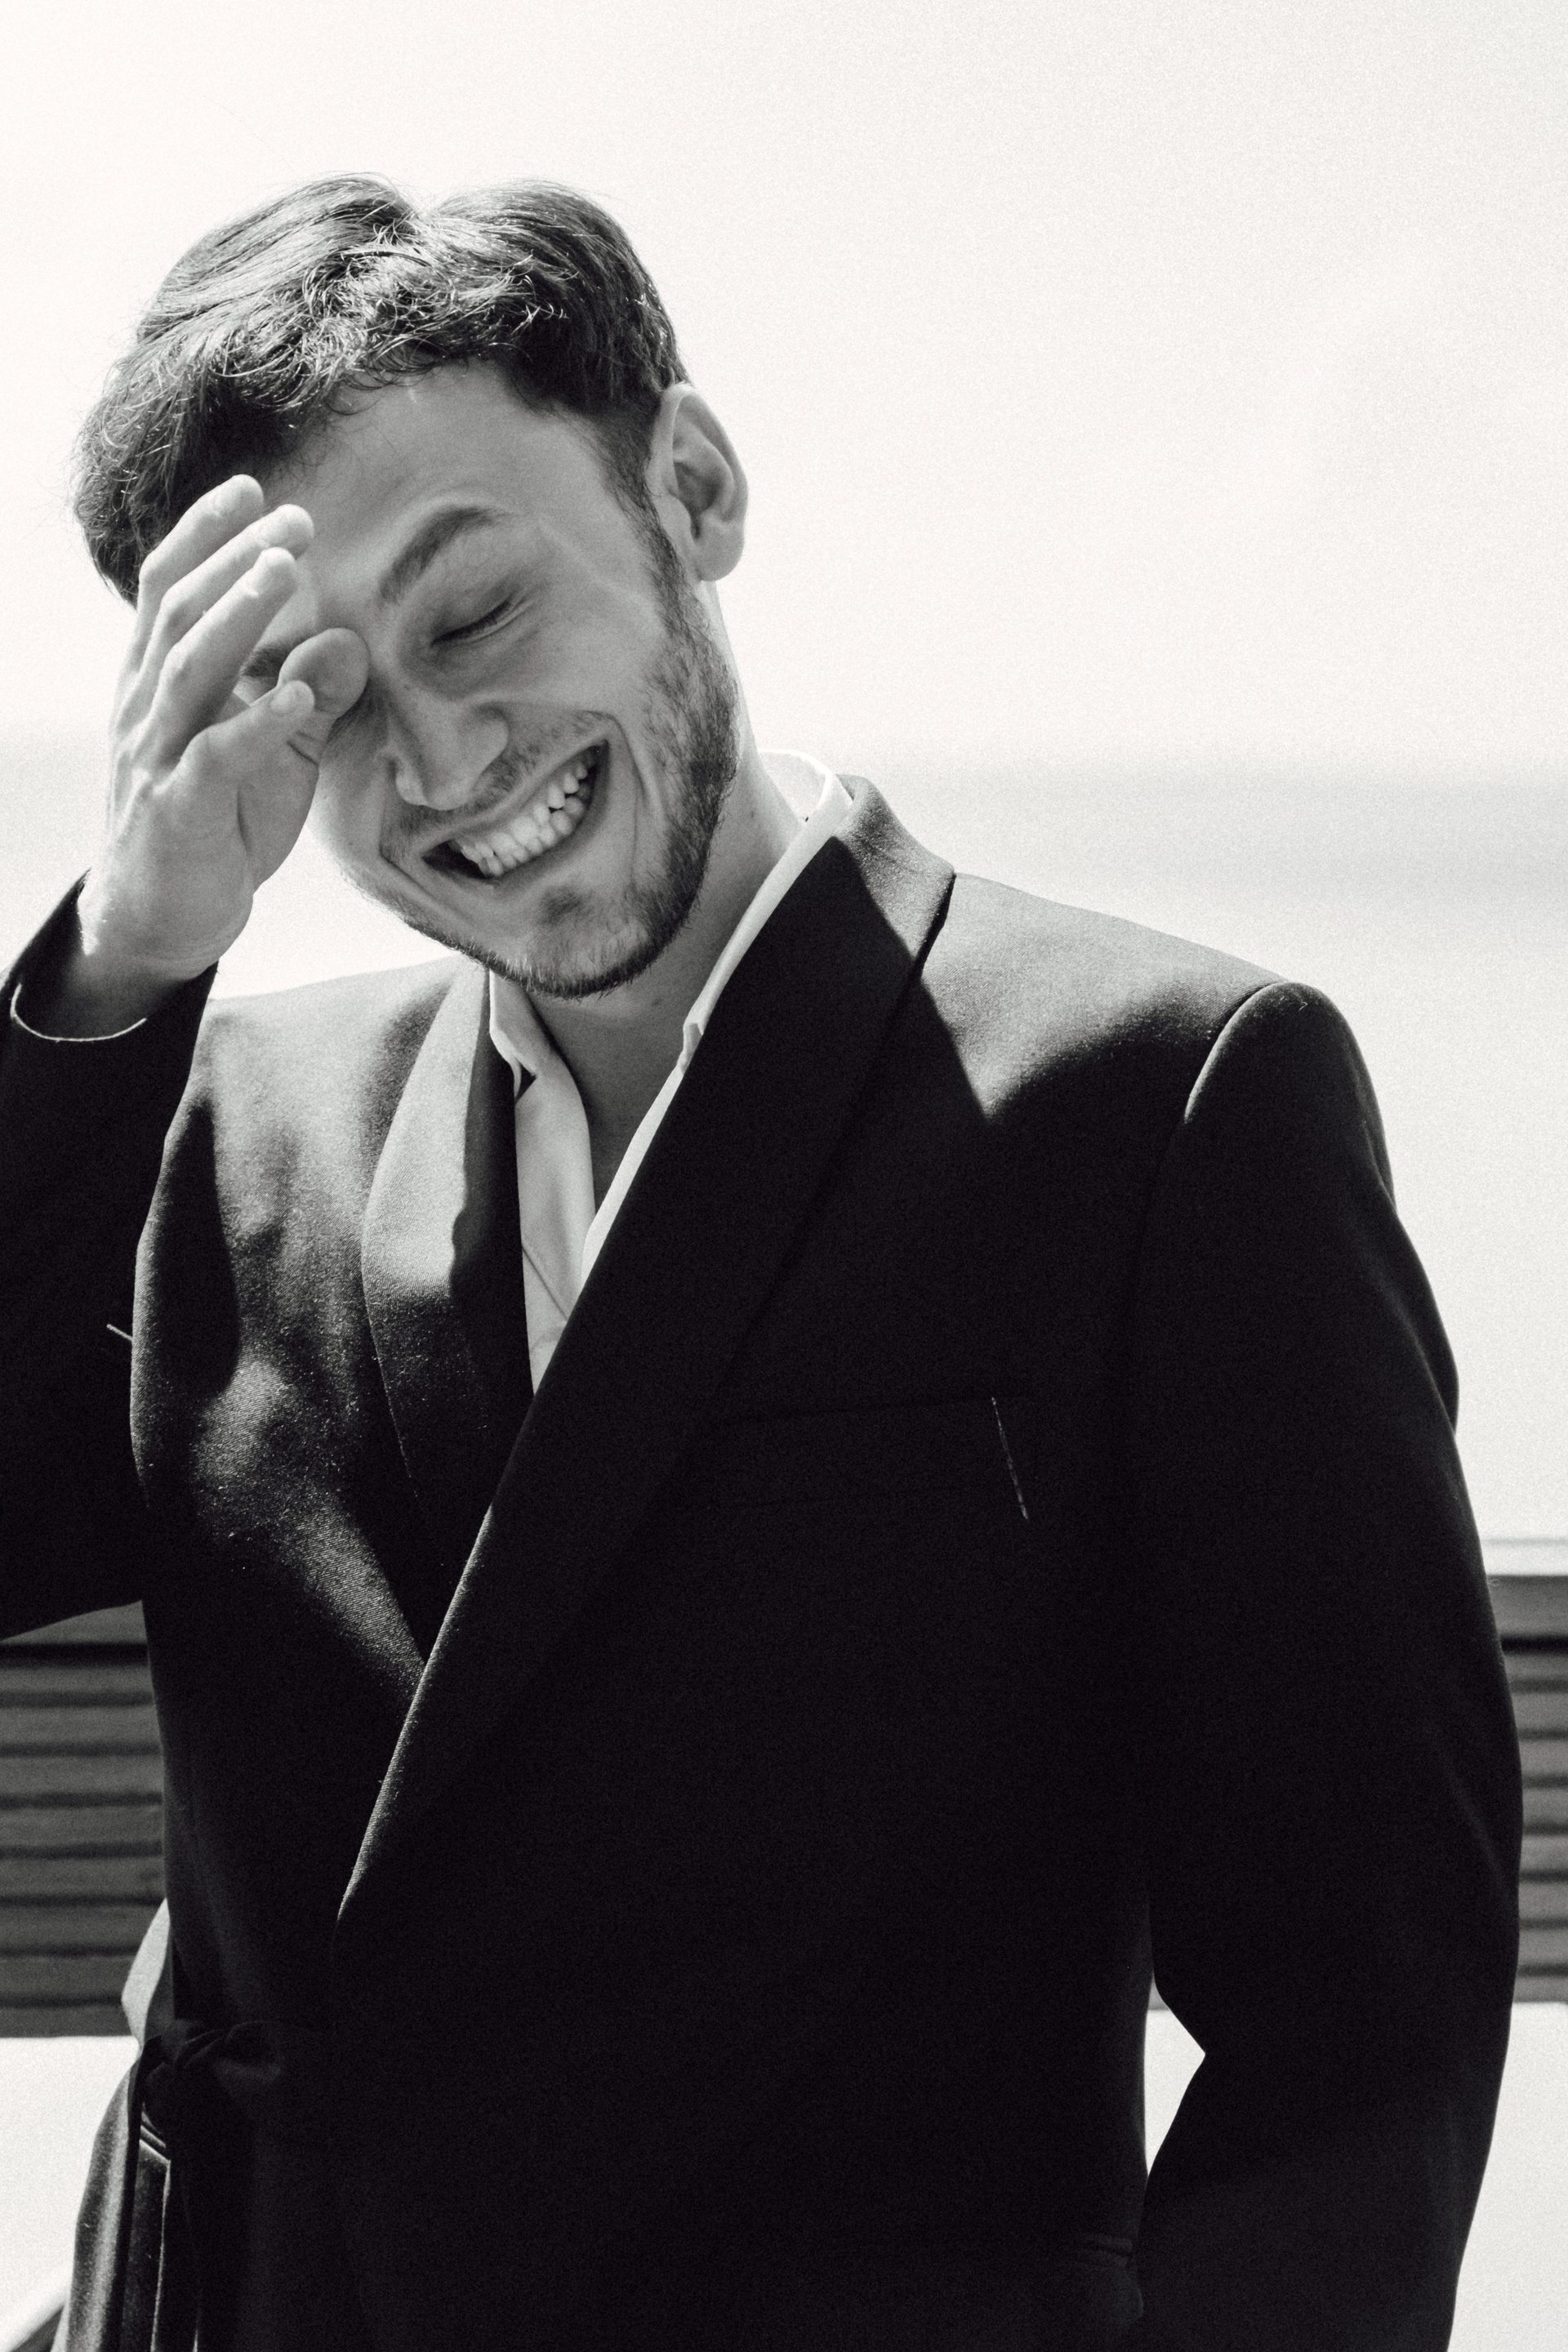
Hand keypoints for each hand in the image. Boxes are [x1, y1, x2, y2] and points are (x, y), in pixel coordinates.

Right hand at [46, 477, 367, 1033]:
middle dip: (235, 560)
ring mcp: (156, 757)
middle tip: (293, 518)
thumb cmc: (215, 823)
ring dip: (238, 617)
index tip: (254, 488)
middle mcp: (146, 707)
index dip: (206, 535)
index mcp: (157, 681)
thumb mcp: (273, 755)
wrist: (160, 917)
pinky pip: (213, 759)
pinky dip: (256, 725)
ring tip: (285, 572)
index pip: (168, 588)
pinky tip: (297, 698)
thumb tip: (349, 641)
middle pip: (181, 613)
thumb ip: (308, 699)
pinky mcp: (178, 811)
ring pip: (189, 670)